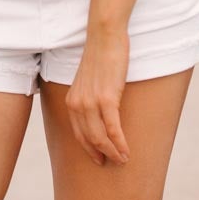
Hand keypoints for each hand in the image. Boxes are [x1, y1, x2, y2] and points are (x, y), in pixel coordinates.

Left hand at [66, 26, 130, 166]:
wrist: (105, 36)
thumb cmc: (101, 55)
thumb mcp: (89, 79)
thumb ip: (90, 96)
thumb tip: (100, 110)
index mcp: (72, 101)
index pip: (78, 133)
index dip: (89, 149)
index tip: (99, 158)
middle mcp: (78, 104)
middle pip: (89, 139)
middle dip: (102, 154)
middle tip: (114, 162)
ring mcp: (91, 102)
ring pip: (100, 138)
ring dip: (113, 152)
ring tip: (123, 159)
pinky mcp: (106, 98)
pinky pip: (113, 129)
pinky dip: (120, 143)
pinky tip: (126, 151)